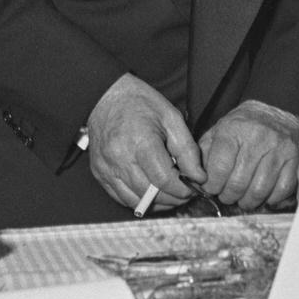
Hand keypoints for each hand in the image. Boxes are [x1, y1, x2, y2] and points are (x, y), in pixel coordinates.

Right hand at [86, 74, 203, 211]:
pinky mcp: (99, 174)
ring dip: (157, 202)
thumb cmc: (141, 103)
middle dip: (173, 198)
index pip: (164, 181)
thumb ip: (187, 150)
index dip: (183, 189)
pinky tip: (151, 191)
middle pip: (151, 194)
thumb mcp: (171, 118)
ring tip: (170, 192)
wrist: (106, 96)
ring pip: (136, 202)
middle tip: (185, 191)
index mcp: (141, 142)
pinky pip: (121, 198)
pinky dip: (139, 200)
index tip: (193, 187)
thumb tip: (199, 177)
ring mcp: (107, 169)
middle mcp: (120, 159)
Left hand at [198, 100, 298, 210]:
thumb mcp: (218, 131)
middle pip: (238, 183)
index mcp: (235, 128)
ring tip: (242, 197)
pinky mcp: (294, 159)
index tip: (212, 187)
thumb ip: (203, 154)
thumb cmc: (243, 127)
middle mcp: (258, 137)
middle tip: (227, 195)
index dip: (212, 184)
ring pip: (259, 191)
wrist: (276, 112)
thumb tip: (195, 180)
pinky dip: (270, 199)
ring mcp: (279, 148)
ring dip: (247, 201)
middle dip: (228, 195)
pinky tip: (262, 194)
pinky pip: (280, 191)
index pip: (219, 168)